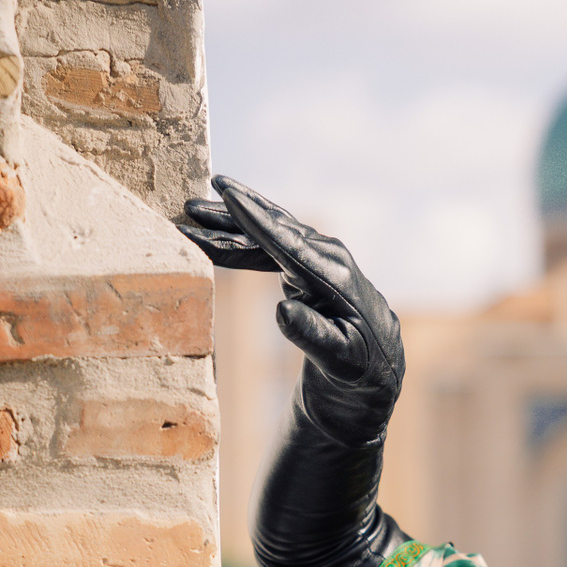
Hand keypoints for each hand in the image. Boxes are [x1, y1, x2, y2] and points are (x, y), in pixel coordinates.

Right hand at [182, 177, 404, 443]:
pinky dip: (243, 243)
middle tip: (191, 204)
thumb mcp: (339, 361)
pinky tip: (217, 238)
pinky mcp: (310, 267)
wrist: (375, 372)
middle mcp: (330, 260)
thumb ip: (313, 335)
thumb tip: (282, 310)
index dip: (255, 218)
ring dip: (231, 225)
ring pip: (268, 236)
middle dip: (231, 215)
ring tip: (193, 212)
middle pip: (273, 231)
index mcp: (336, 279)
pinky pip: (271, 248)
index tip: (228, 193)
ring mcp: (320, 260)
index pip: (288, 243)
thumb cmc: (359, 371)